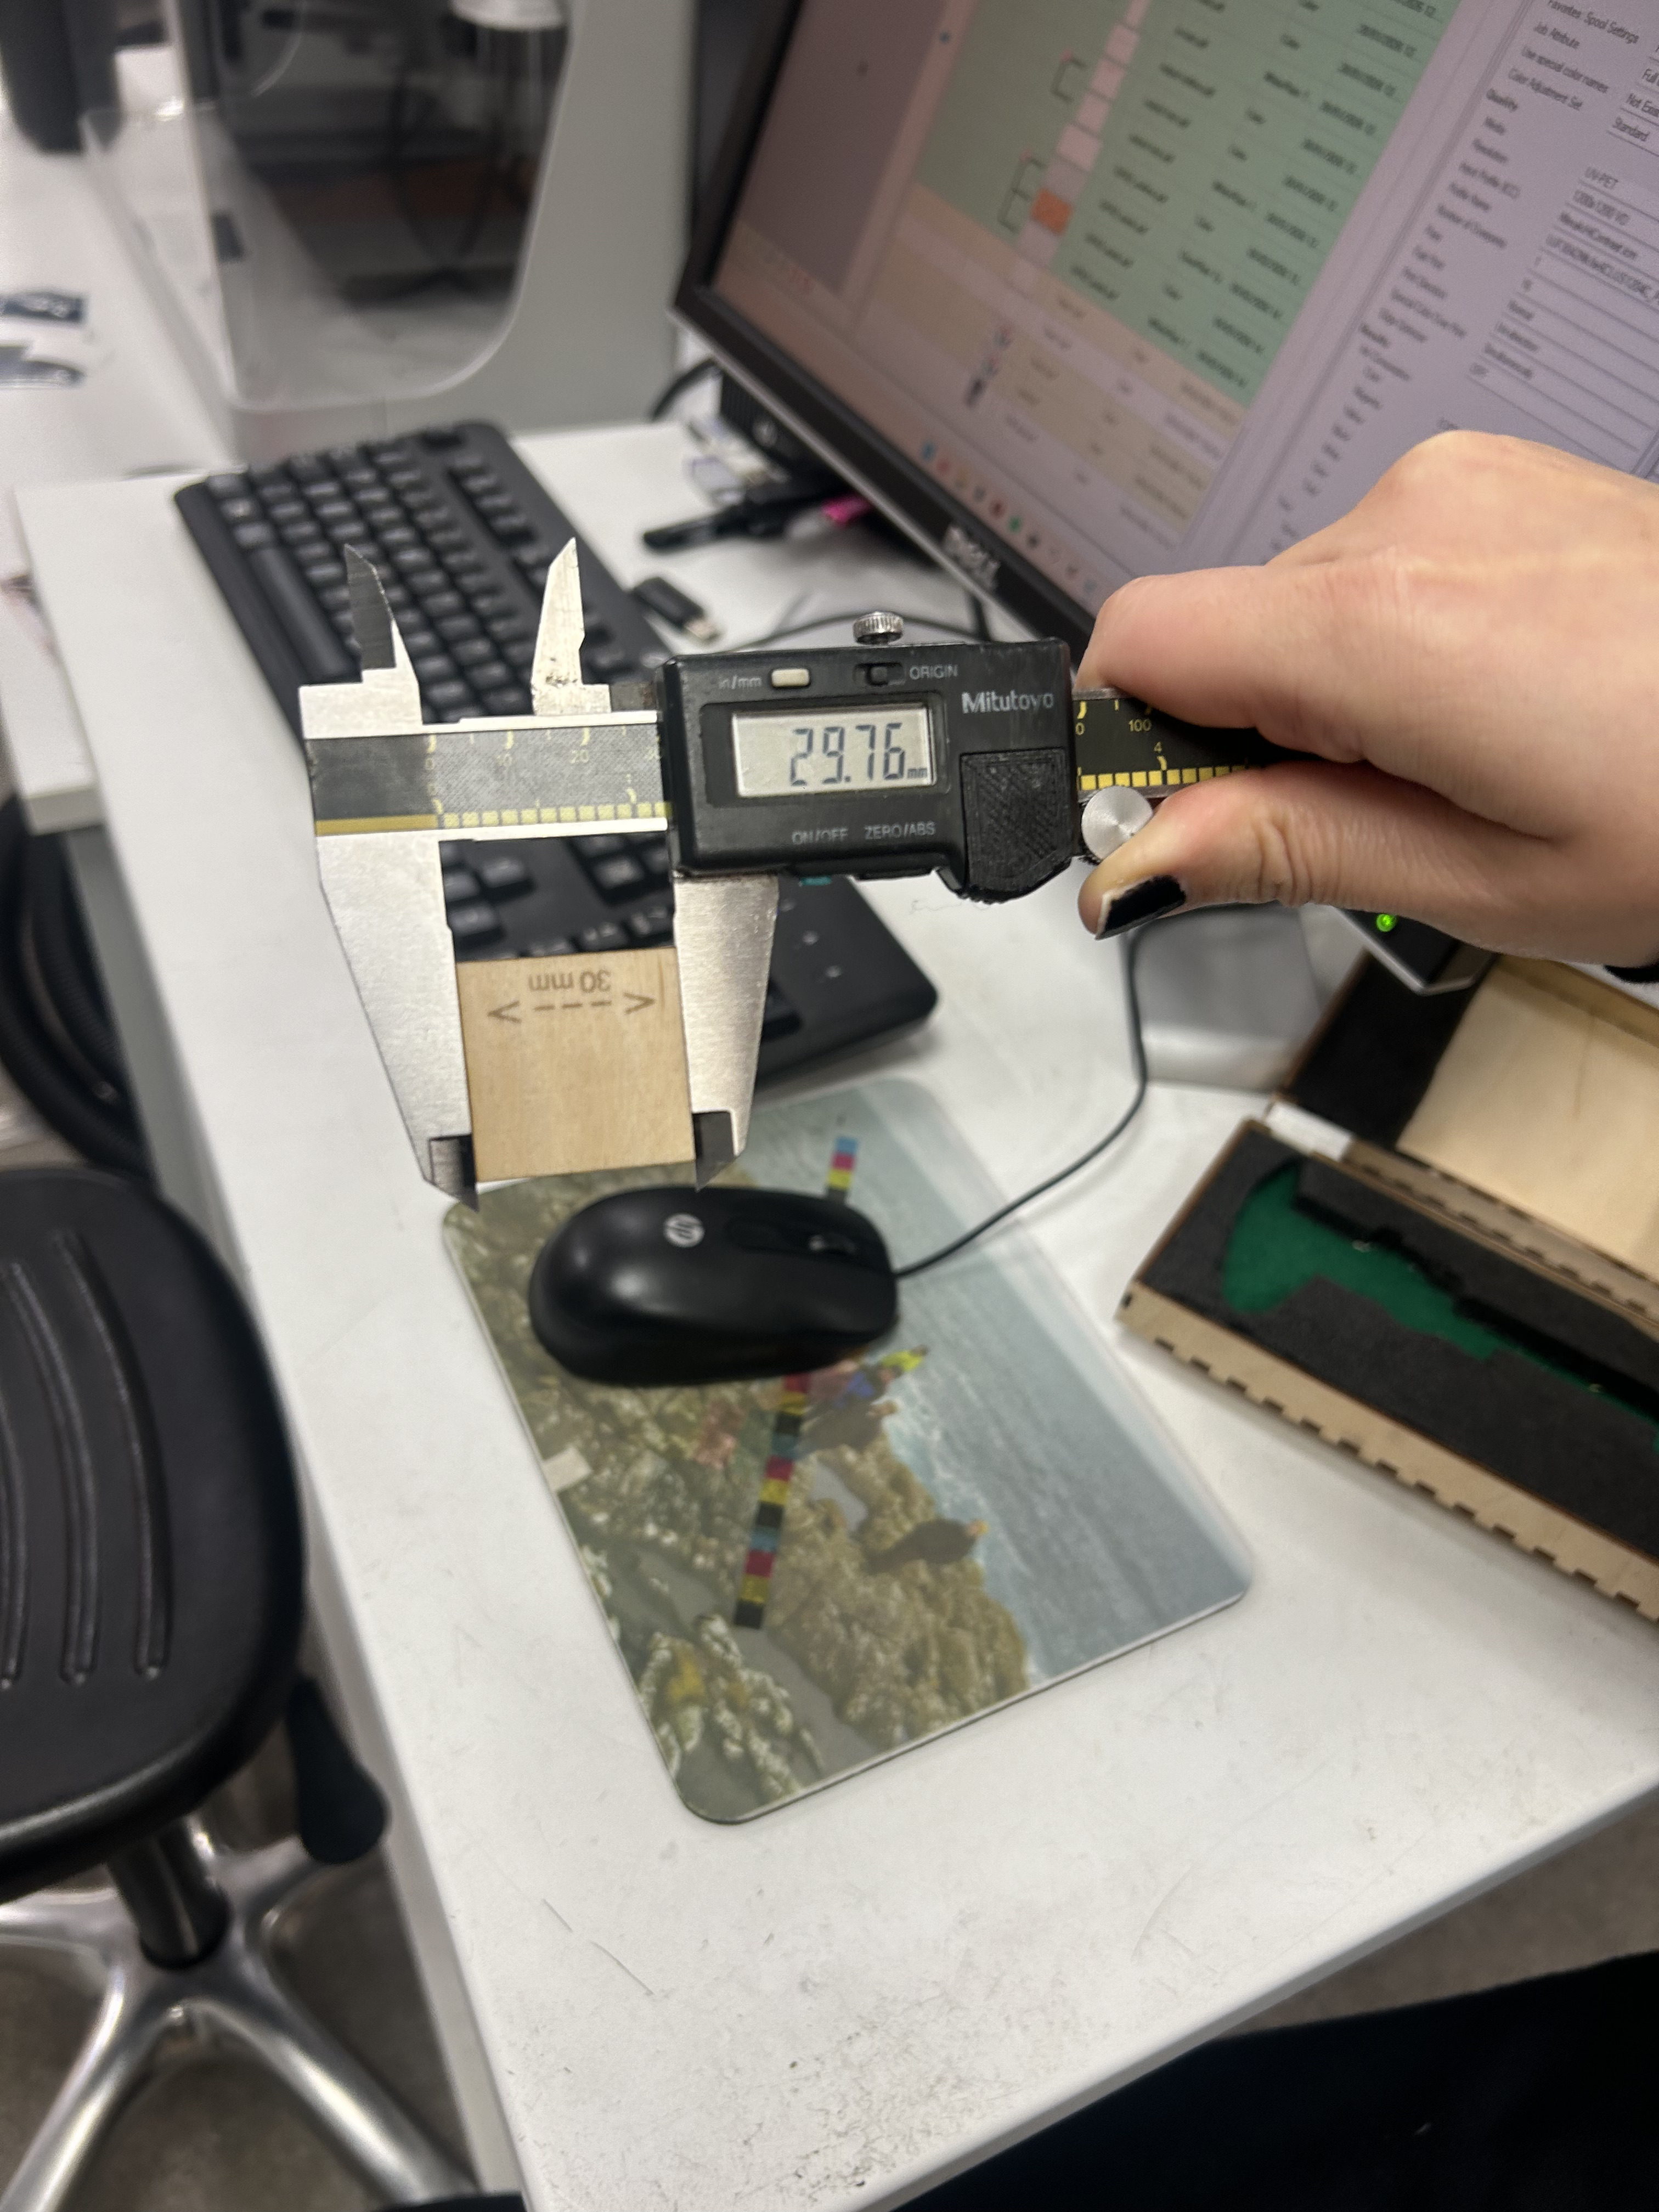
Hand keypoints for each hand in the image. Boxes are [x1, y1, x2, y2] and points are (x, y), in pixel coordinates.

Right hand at [1076, 431, 1658, 966]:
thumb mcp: (1481, 881)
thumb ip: (1284, 852)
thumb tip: (1127, 865)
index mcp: (1382, 625)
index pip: (1135, 644)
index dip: (1121, 746)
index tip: (1174, 826)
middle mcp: (1403, 519)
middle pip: (1215, 634)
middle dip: (1246, 740)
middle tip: (1371, 821)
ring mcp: (1454, 484)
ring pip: (1293, 607)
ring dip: (1326, 697)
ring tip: (1456, 762)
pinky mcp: (1492, 479)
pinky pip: (1368, 569)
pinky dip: (1386, 648)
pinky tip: (1482, 701)